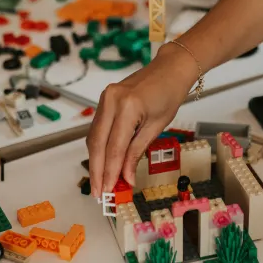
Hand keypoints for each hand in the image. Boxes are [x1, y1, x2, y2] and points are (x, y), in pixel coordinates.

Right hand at [86, 43, 196, 194]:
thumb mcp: (156, 126)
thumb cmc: (169, 94)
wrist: (169, 69)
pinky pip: (98, 128)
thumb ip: (137, 152)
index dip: (110, 172)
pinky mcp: (104, 100)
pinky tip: (102, 163)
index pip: (114, 147)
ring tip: (99, 183)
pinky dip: (99, 148)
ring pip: (94, 137)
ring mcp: (105, 99)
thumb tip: (125, 177)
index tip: (108, 191)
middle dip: (97, 171)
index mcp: (127, 107)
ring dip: (96, 161)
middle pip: (98, 144)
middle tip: (98, 193)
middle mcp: (111, 101)